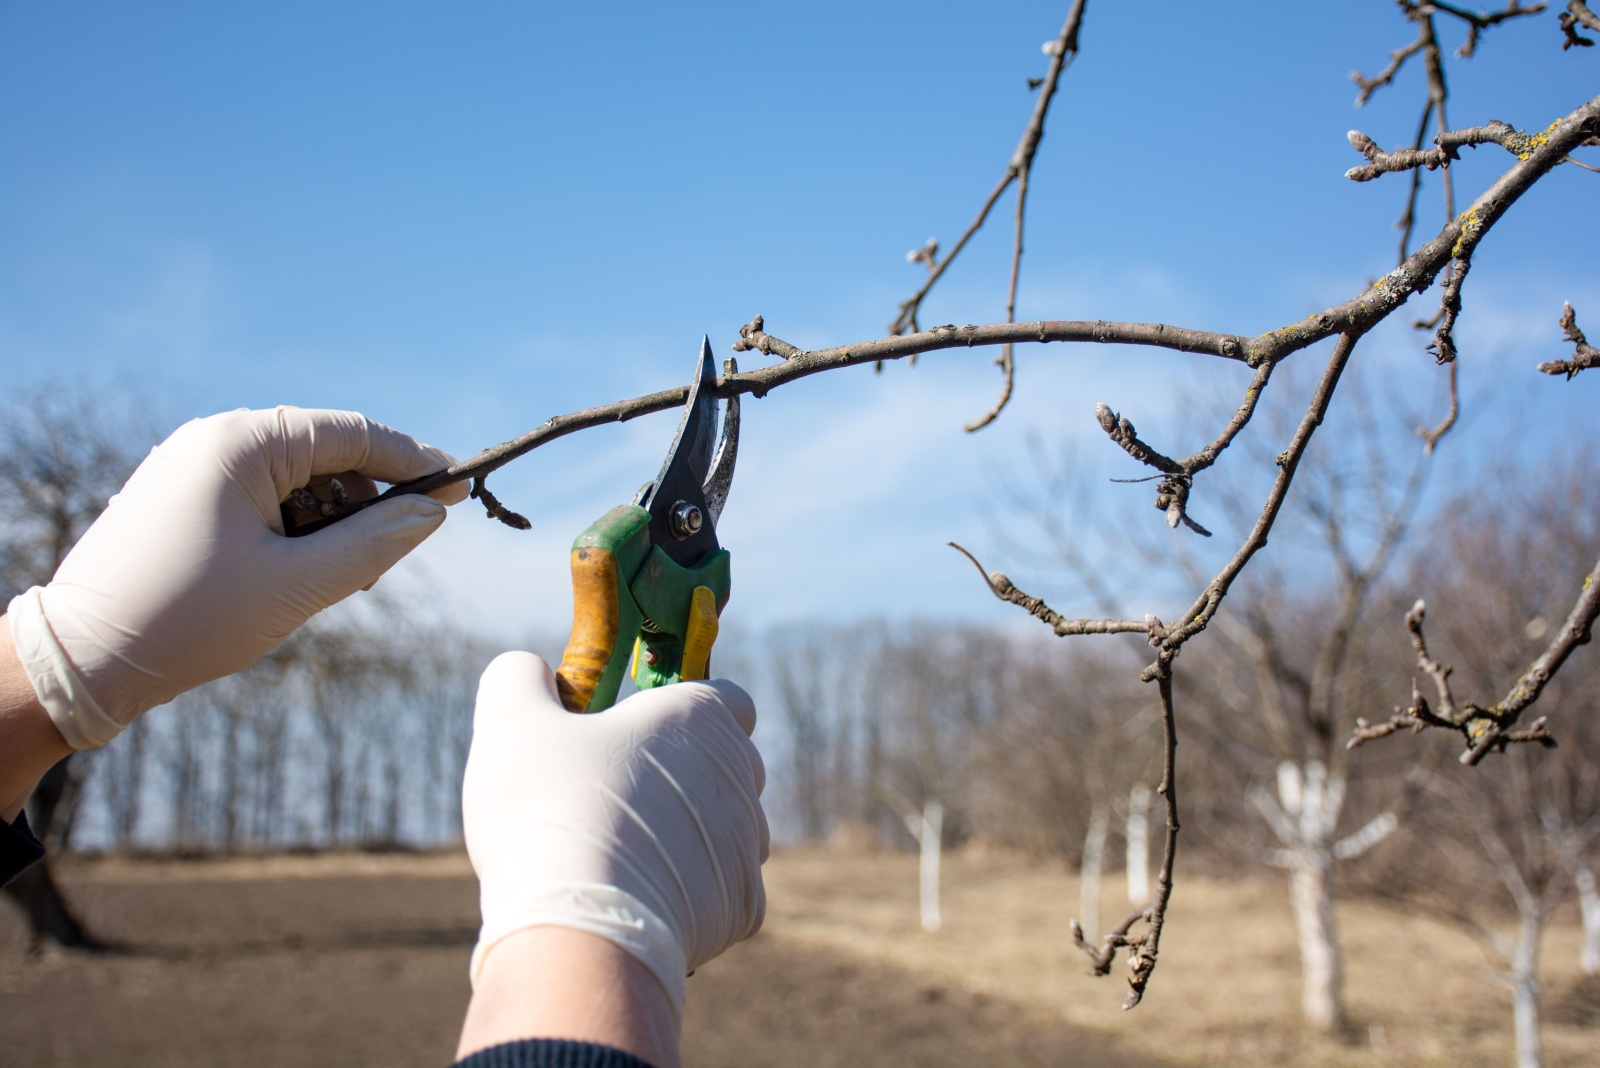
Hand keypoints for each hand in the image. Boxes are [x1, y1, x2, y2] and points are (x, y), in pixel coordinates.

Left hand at [5, 406, 466, 749]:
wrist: (80, 661)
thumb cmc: (189, 620)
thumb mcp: (298, 586)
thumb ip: (375, 544)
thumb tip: (432, 514)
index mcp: (241, 443)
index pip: (352, 433)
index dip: (413, 461)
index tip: (460, 487)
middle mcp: (215, 439)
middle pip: (326, 453)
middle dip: (368, 501)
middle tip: (389, 557)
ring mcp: (194, 465)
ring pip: (296, 478)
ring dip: (332, 521)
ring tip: (335, 580)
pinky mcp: (183, 496)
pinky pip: (262, 495)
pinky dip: (296, 527)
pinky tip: (300, 573)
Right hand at [462, 653, 767, 1020]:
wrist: (580, 929)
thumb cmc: (548, 811)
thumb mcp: (510, 722)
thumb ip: (521, 678)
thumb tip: (531, 671)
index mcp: (698, 718)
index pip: (728, 698)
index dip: (685, 711)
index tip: (637, 732)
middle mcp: (739, 774)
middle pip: (724, 765)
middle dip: (681, 776)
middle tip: (610, 798)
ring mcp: (747, 843)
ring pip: (725, 829)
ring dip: (686, 836)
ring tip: (619, 856)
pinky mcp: (744, 905)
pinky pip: (723, 890)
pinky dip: (690, 895)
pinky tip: (640, 899)